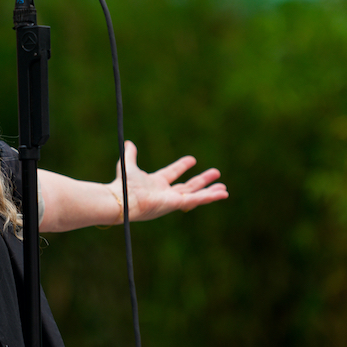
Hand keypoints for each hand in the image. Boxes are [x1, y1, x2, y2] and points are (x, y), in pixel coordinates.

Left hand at [110, 140, 227, 221]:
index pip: (172, 173)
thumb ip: (130, 155)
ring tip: (224, 188)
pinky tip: (222, 194)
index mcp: (155, 183)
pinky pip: (196, 200)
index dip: (181, 166)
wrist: (123, 199)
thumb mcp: (128, 166)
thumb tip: (128, 143)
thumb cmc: (124, 186)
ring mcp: (172, 200)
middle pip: (188, 186)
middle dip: (202, 180)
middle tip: (216, 173)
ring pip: (195, 194)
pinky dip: (210, 197)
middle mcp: (165, 193)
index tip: (192, 159)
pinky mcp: (176, 204)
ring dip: (210, 191)